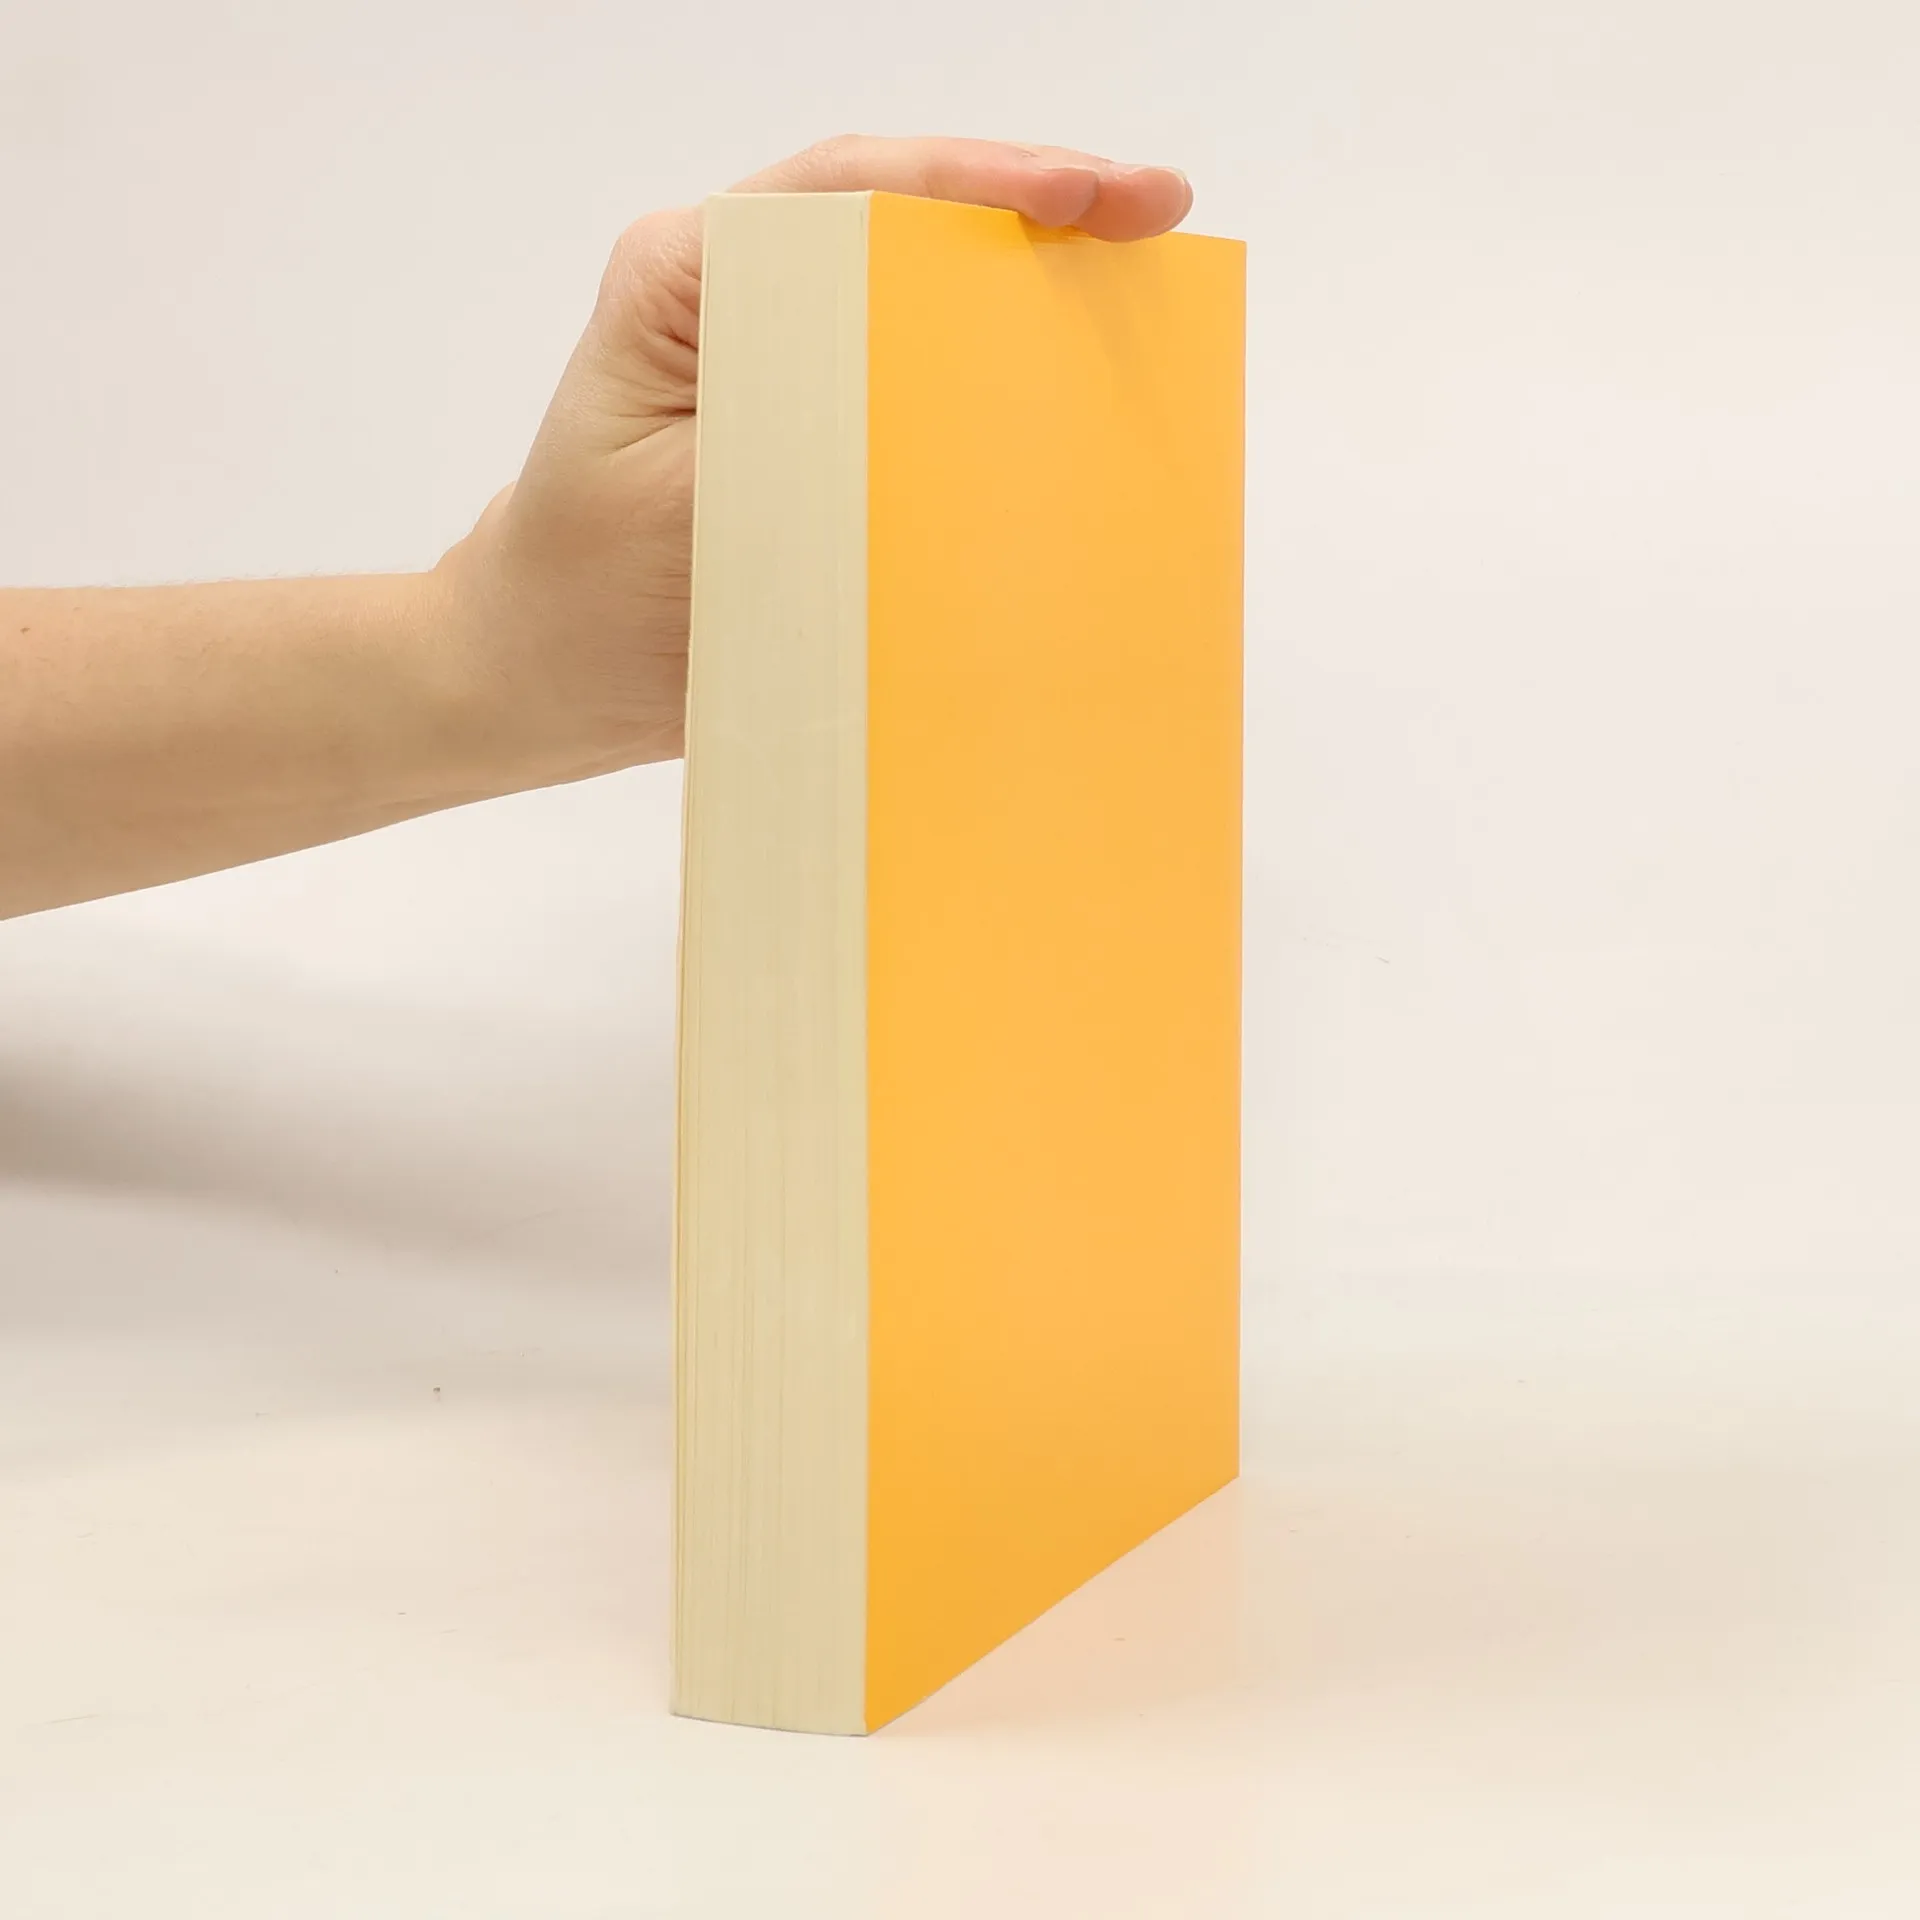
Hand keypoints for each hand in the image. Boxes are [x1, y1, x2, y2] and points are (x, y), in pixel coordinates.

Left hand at [435, 135, 1193, 783]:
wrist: (546, 672)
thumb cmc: (586, 593)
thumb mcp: (687, 517)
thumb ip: (802, 453)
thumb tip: (942, 425)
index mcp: (692, 275)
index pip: (850, 192)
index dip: (975, 183)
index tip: (1077, 200)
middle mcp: (743, 295)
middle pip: (907, 219)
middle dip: (1037, 211)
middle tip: (1156, 214)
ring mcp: (787, 360)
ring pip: (925, 296)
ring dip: (1032, 292)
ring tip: (1146, 286)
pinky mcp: (820, 433)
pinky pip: (923, 393)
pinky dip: (1000, 391)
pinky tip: (1074, 393)